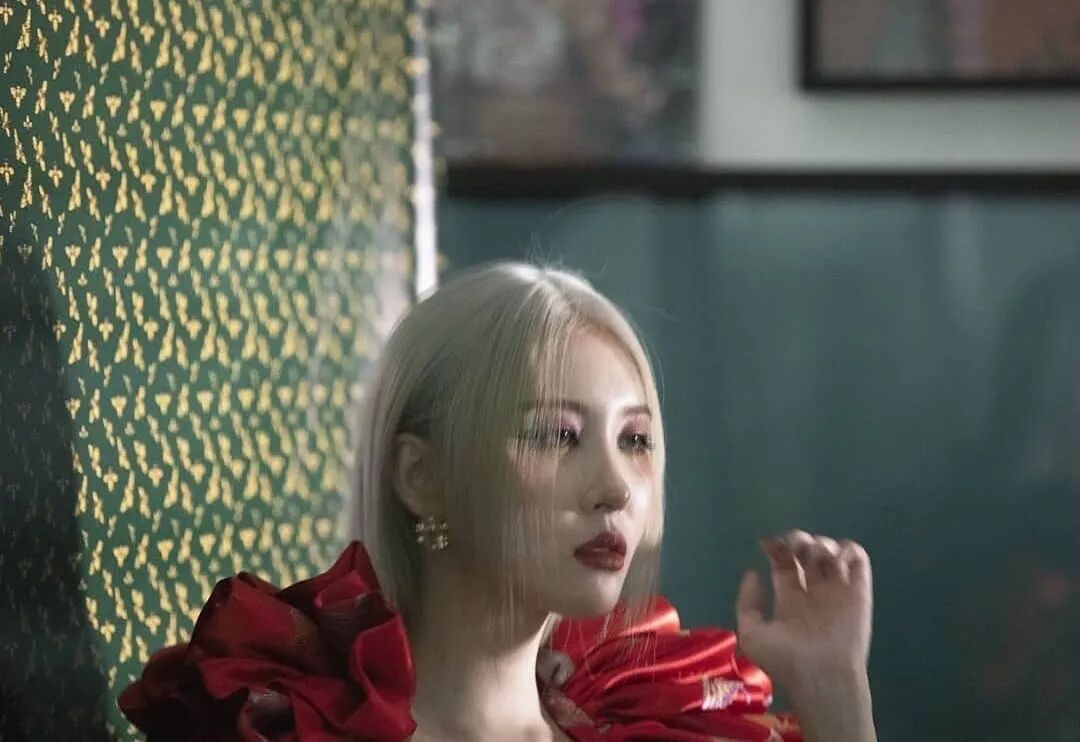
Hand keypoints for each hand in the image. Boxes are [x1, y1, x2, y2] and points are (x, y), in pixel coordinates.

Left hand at [735, 530, 872, 695]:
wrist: (821, 675)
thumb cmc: (786, 659)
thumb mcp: (751, 634)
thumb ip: (747, 602)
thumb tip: (754, 573)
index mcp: (789, 599)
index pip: (783, 562)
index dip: (776, 548)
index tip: (768, 543)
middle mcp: (813, 591)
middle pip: (806, 552)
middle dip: (797, 540)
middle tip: (793, 547)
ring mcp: (837, 590)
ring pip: (831, 551)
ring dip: (821, 543)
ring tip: (815, 556)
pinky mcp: (858, 591)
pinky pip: (858, 559)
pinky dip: (847, 550)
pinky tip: (833, 561)